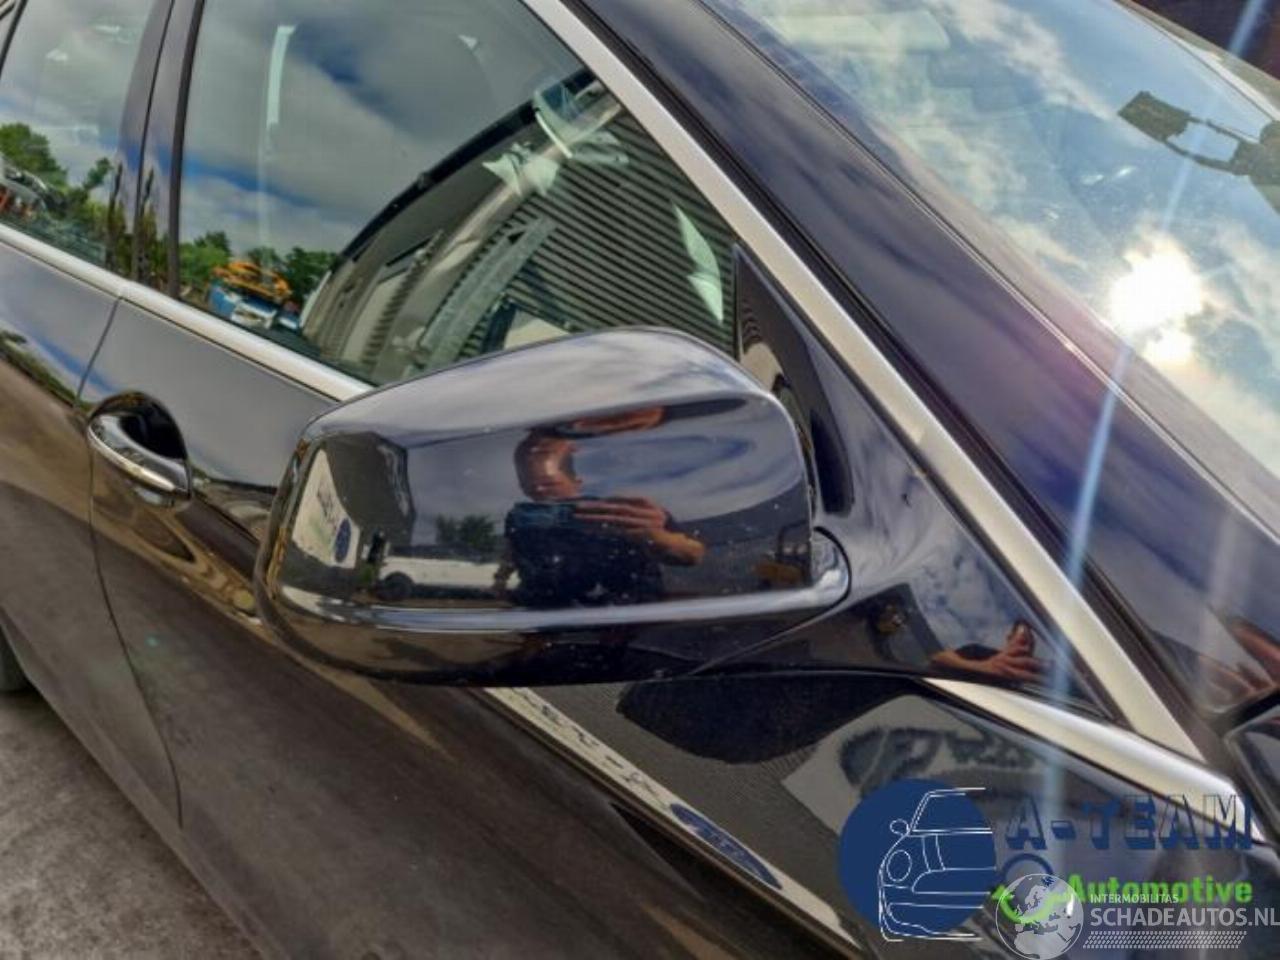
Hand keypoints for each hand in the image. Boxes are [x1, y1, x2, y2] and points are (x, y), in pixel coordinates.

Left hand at [574, 497, 704, 564]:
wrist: (686, 552)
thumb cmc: (671, 544)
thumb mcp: (654, 528)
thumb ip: (639, 522)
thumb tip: (619, 523)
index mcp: (650, 507)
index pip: (622, 502)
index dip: (602, 502)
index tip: (585, 502)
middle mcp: (648, 512)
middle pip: (615, 508)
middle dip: (594, 507)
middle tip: (574, 507)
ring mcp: (647, 522)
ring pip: (614, 518)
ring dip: (594, 517)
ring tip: (576, 518)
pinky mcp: (644, 535)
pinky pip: (618, 531)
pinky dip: (603, 529)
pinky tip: (590, 529)